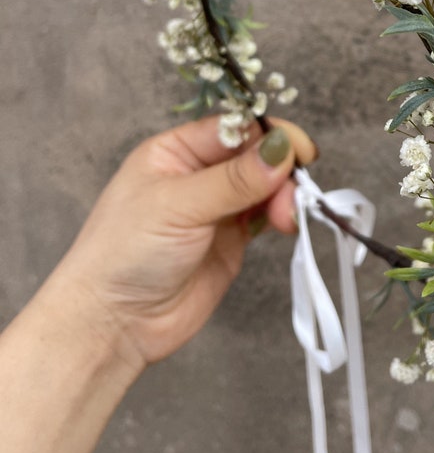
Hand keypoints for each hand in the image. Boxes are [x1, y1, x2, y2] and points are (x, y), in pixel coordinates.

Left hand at [55, 115, 316, 369]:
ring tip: (287, 220)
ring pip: (266, 185)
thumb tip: (282, 148)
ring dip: (285, 196)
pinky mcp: (233, 237)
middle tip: (294, 195)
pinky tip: (287, 224)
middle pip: (256, 155)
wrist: (115, 325)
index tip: (299, 149)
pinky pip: (268, 214)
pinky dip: (283, 215)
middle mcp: (198, 173)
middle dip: (280, 170)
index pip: (233, 128)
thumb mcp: (179, 207)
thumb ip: (235, 179)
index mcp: (175, 151)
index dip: (269, 134)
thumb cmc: (125, 255)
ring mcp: (217, 206)